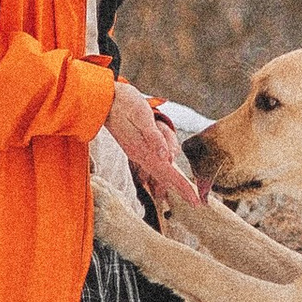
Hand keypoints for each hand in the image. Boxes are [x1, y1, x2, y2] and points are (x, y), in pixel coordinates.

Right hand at [105, 80, 199, 211]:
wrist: (104, 98)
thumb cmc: (124, 103)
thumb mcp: (141, 115)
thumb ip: (153, 136)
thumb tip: (165, 156)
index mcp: (142, 150)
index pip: (167, 172)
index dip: (182, 187)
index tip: (195, 202)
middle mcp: (141, 155)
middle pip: (165, 175)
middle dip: (181, 188)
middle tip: (197, 203)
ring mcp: (139, 152)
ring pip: (164, 159)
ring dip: (167, 140)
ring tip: (153, 120)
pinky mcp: (138, 146)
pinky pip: (157, 152)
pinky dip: (164, 148)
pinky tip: (159, 135)